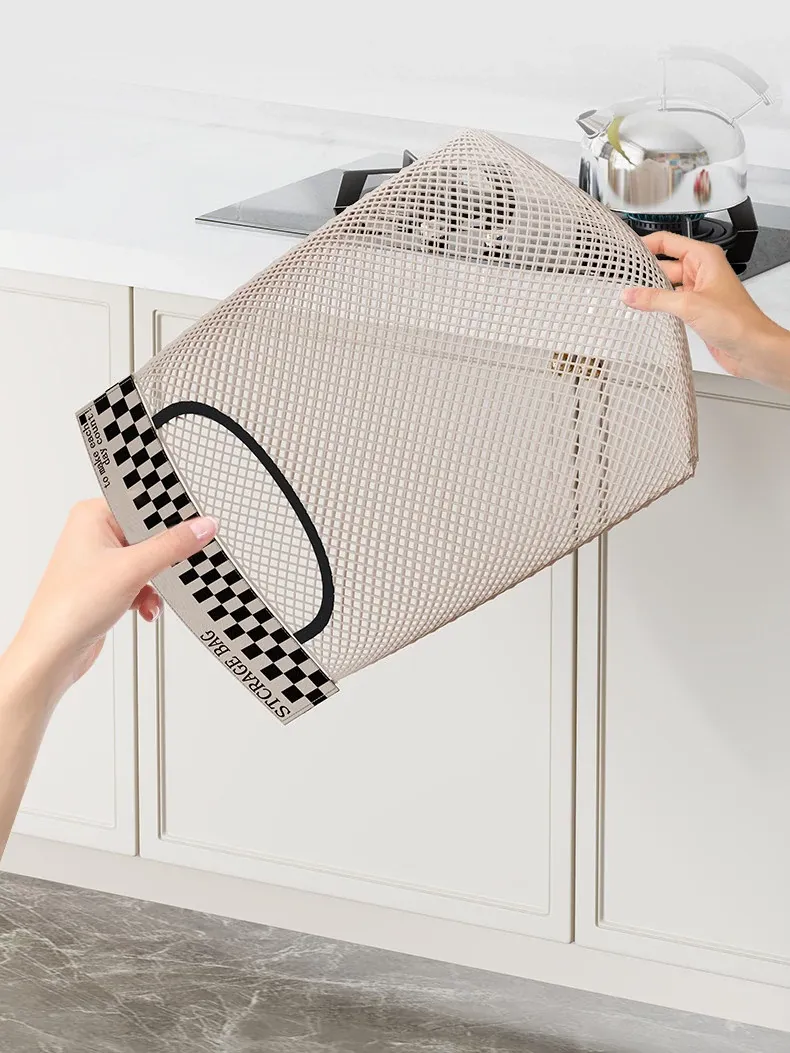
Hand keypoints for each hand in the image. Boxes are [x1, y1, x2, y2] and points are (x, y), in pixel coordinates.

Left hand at [8, 499, 216, 698]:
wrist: (52, 653)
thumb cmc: (68, 607)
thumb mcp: (132, 569)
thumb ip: (172, 546)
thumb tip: (201, 527)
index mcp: (92, 516)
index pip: (143, 504)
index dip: (171, 517)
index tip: (194, 527)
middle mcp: (94, 536)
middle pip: (149, 535)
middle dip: (164, 558)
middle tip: (174, 565)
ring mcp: (101, 563)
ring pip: (149, 562)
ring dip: (156, 582)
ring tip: (150, 594)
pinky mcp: (108, 586)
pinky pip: (142, 582)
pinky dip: (148, 596)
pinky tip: (144, 609)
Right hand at [621, 232, 789, 391]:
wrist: (752, 349)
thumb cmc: (738, 321)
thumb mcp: (689, 305)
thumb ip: (656, 299)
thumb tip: (631, 294)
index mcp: (704, 258)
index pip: (667, 241)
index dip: (645, 244)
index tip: (626, 252)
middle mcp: (701, 272)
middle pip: (663, 264)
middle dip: (644, 272)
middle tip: (622, 280)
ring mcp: (697, 291)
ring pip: (665, 285)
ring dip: (650, 292)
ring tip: (629, 297)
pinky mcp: (694, 310)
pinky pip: (669, 302)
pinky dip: (657, 306)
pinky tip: (644, 311)